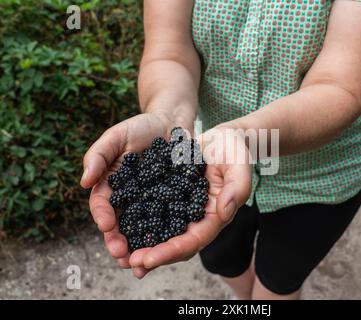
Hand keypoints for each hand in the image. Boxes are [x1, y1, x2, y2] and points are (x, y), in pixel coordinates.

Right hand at [80, 112, 190, 277]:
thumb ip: (98, 155)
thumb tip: (84, 182)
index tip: (107, 225)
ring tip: (141, 262)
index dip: (103, 216)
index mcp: (112, 185)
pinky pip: (169, 220)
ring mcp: (152, 201)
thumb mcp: (116, 136)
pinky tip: (168, 246)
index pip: (103, 204)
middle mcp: (130, 198)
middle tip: (122, 256)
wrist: (172, 123)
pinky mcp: (173, 201)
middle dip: (118, 241)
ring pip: (143, 228)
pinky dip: (166, 235)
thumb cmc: (141, 127)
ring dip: (140, 246)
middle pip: (122, 224)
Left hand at [128, 125, 251, 274]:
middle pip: (174, 244)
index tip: (148, 259)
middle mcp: (196, 218)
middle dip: (153, 256)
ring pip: (160, 234)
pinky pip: (150, 213)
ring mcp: (180, 209)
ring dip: (141, 245)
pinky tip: (117, 227)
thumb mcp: (239, 164)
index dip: (172, 251)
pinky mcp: (168, 197)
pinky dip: (136, 223)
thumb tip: (224, 212)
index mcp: (214, 216)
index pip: (194, 240)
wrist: (220, 139)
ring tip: (120, 254)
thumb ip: (237, 188)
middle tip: (130, 263)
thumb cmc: (233, 150)